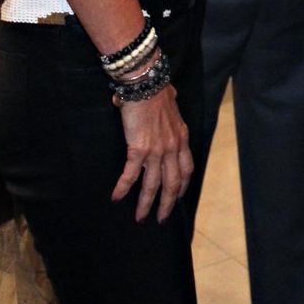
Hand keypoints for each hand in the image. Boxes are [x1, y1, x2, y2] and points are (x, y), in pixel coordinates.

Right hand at [113, 84, 192, 221]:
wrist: (146, 84)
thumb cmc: (157, 90)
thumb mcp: (172, 103)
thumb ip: (172, 110)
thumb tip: (171, 100)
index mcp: (181, 138)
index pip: (187, 169)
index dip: (183, 186)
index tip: (178, 196)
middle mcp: (172, 148)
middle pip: (173, 184)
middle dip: (167, 204)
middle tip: (161, 219)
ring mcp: (157, 151)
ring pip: (153, 185)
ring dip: (146, 204)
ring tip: (140, 218)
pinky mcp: (139, 149)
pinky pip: (131, 175)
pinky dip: (124, 188)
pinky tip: (116, 197)